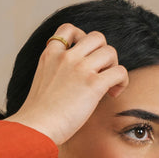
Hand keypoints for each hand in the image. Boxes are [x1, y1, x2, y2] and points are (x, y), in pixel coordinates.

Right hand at [5, 25, 128, 144]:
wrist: (35, 128)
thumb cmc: (38, 115)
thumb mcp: (42, 82)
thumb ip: (57, 71)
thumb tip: (78, 77)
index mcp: (50, 55)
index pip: (69, 29)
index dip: (82, 38)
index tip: (84, 57)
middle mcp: (66, 57)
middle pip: (97, 37)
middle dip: (103, 53)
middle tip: (101, 72)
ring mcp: (80, 68)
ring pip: (110, 51)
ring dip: (114, 66)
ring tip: (108, 84)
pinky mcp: (93, 84)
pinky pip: (120, 71)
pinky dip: (122, 82)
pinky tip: (113, 94)